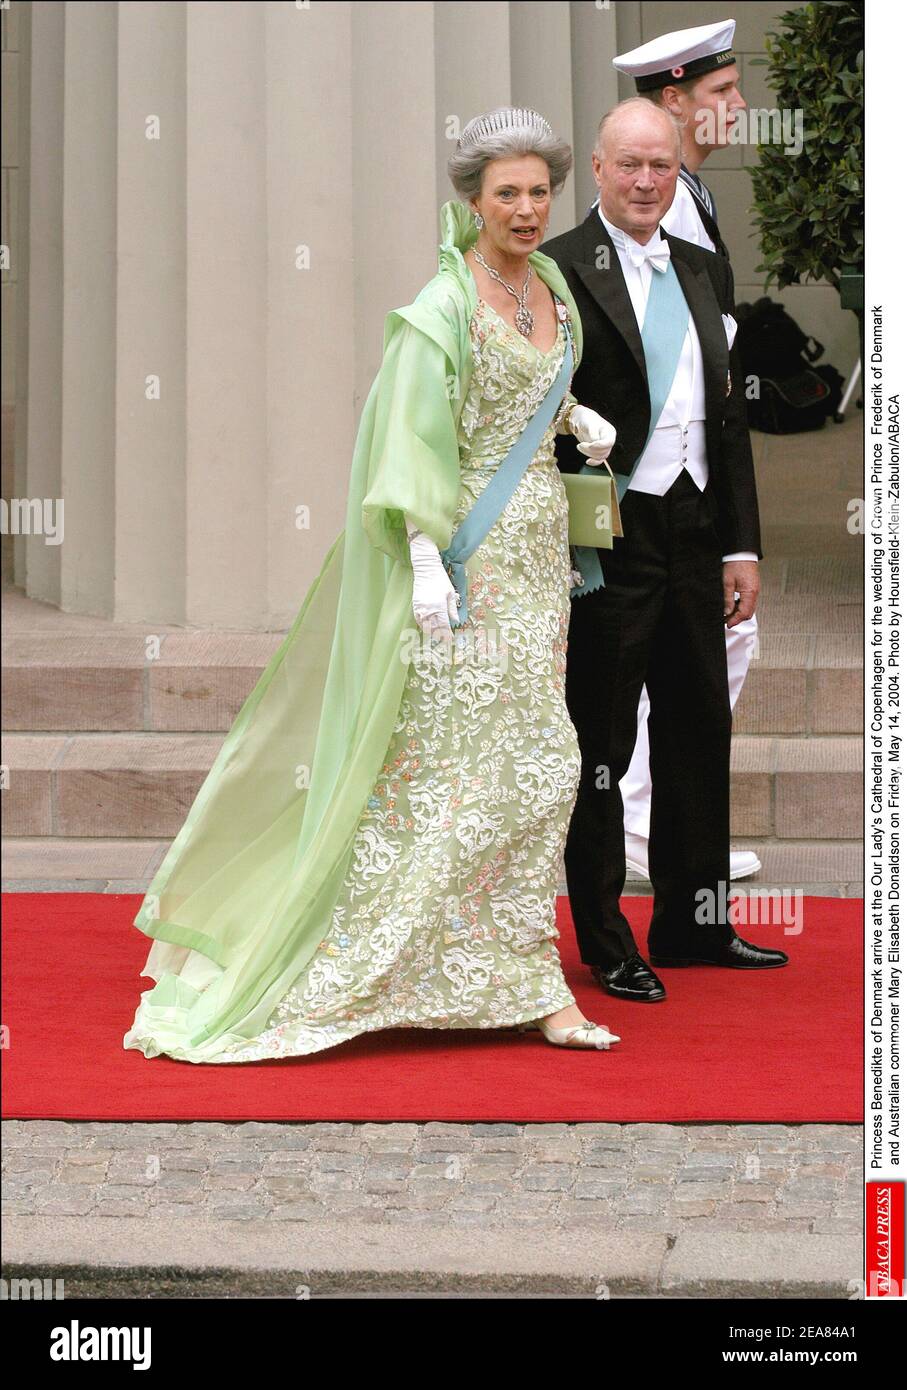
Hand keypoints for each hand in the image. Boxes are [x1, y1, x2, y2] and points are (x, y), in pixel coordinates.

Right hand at [406, 523, 458, 639]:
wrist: (426, 569)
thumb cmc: (440, 579)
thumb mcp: (450, 593)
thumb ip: (452, 608)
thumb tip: (456, 621)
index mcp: (439, 607)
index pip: (443, 626)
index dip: (447, 634)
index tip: (450, 640)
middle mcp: (428, 609)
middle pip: (434, 628)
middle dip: (439, 635)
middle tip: (445, 640)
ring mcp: (420, 608)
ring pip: (425, 626)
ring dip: (431, 632)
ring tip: (437, 635)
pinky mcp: (415, 605)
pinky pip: (418, 619)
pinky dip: (423, 625)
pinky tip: (427, 627)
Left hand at [568, 406, 615, 464]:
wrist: (582, 421)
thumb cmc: (587, 420)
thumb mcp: (590, 424)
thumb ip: (593, 433)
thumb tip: (594, 442)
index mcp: (610, 432)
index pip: (609, 442)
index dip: (600, 446)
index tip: (590, 445)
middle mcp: (609, 440)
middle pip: (604, 451)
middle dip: (591, 450)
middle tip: (580, 445)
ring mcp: (604, 446)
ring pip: (600, 456)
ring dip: (589, 454)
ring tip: (580, 446)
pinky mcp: (599, 451)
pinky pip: (599, 460)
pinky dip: (594, 462)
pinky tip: (588, 461)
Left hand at [723, 560, 759, 627]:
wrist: (741, 553)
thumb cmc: (735, 565)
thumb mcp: (727, 583)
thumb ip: (728, 599)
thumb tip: (727, 612)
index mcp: (750, 592)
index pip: (744, 613)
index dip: (735, 620)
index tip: (727, 624)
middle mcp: (755, 593)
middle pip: (749, 613)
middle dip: (738, 619)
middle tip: (726, 620)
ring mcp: (755, 590)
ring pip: (749, 608)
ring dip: (739, 613)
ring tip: (728, 614)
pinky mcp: (753, 588)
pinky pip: (749, 602)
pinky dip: (742, 606)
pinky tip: (733, 605)